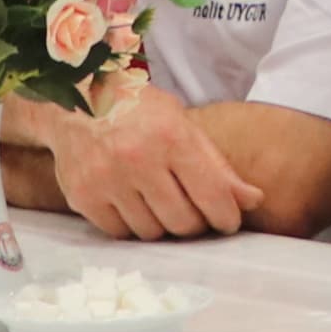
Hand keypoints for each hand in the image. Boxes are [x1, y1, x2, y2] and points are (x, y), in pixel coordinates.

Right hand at [24, 75, 253, 239]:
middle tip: (191, 211)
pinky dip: (130, 225)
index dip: (226, 218)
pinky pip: (120, 233)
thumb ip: (217, 165)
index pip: (212, 196)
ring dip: (160, 224)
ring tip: (157, 202)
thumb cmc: (138, 111)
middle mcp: (138, 159)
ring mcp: (107, 180)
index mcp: (172, 137)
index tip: (226, 221)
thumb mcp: (182, 124)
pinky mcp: (83, 196)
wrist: (76, 98)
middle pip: (182, 223)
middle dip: (193, 224)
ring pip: (151, 233)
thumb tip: (254, 200)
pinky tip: (131, 202)